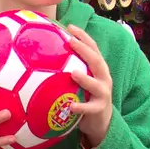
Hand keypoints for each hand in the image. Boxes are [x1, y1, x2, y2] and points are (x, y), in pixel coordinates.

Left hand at [65, 26, 112, 148]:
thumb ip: (70, 69)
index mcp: (98, 68)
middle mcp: (103, 78)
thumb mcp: (80, 82)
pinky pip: (90, 108)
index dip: (83, 36)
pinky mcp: (99, 109)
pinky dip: (81, 107)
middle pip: (96, 61)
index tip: (69, 26)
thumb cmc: (86, 97)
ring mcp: (103, 93)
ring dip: (85, 78)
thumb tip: (45, 56)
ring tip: (73, 72)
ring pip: (96, 84)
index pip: (93, 48)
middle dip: (84, 50)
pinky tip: (71, 106)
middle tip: (71, 41)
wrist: (101, 122)